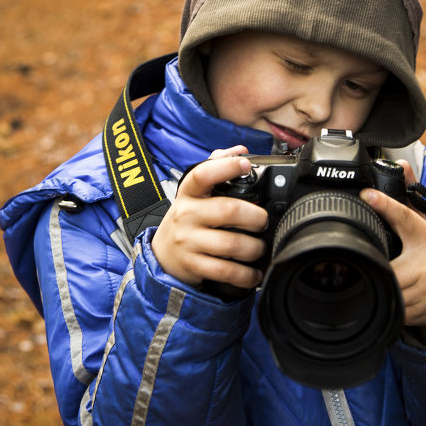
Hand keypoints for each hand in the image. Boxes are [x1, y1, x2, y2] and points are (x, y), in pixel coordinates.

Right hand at [150, 146, 267, 288]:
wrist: (162, 254)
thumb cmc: (188, 219)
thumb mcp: (196, 193)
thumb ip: (216, 167)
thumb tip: (240, 150)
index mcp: (189, 193)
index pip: (202, 174)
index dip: (225, 167)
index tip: (246, 164)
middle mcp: (186, 215)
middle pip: (228, 210)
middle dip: (255, 217)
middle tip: (263, 221)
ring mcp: (188, 242)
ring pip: (231, 244)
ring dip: (254, 248)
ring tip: (260, 248)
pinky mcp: (193, 266)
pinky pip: (226, 271)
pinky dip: (246, 275)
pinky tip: (253, 273)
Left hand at [362, 162, 425, 345]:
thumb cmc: (425, 255)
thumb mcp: (418, 225)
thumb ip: (407, 197)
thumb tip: (401, 163)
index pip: (405, 217)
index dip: (386, 205)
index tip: (366, 195)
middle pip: (387, 262)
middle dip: (372, 265)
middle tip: (356, 262)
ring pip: (387, 286)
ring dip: (375, 285)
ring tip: (369, 281)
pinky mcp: (421, 310)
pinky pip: (390, 307)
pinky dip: (382, 303)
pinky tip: (381, 299)